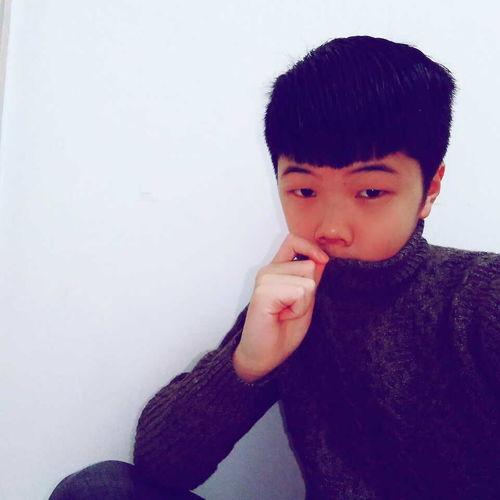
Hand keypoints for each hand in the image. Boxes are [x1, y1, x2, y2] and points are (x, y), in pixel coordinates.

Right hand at [233, 234, 328, 381]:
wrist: (263, 356)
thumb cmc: (282, 331)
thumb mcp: (304, 301)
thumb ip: (310, 279)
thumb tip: (322, 258)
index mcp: (276, 270)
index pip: (293, 241)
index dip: (310, 247)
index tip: (323, 260)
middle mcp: (268, 271)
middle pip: (308, 265)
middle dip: (310, 291)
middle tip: (292, 309)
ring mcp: (264, 280)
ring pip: (306, 281)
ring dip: (303, 303)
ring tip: (286, 313)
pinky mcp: (263, 292)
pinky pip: (299, 292)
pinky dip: (298, 308)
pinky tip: (282, 316)